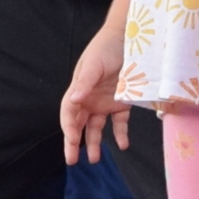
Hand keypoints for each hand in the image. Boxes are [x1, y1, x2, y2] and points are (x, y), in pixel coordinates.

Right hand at [59, 23, 130, 166]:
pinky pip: (120, 122)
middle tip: (71, 160)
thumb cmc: (106, 48)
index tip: (71, 140)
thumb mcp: (94, 64)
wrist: (130, 38)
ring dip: (95, 143)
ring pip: (97, 128)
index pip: (69, 113)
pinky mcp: (122, 103)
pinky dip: (121, 134)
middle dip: (74, 142)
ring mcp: (105, 102)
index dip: (68, 127)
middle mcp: (89, 99)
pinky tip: (123, 144)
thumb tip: (74, 99)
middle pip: (78, 124)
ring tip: (95, 159)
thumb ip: (85, 82)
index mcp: (79, 90)